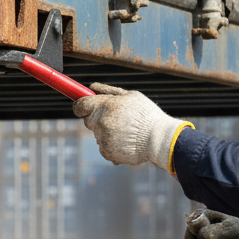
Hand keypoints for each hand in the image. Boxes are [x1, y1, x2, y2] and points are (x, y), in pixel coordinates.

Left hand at [73, 83, 188, 170]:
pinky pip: (104, 147)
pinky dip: (112, 145)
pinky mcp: (106, 152)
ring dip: (107, 133)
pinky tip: (126, 142)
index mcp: (105, 105)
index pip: (79, 106)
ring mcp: (102, 138)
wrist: (159, 139)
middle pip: (88, 120)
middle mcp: (100, 122)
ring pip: (97, 134)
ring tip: (127, 132)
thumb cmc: (146, 115)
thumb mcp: (131, 96)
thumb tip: (91, 87)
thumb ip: (108, 91)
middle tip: (117, 120)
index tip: (85, 107)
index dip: (82, 106)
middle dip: (98, 119)